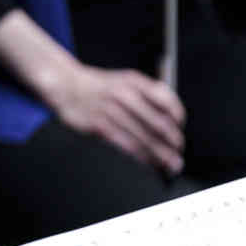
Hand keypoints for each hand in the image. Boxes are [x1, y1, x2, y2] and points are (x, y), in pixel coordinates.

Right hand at [45, 61, 186, 173]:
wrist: (65, 85)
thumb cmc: (99, 87)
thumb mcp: (125, 81)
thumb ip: (149, 95)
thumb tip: (172, 121)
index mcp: (134, 81)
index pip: (166, 100)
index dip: (178, 118)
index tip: (180, 130)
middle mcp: (124, 94)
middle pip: (157, 123)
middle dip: (173, 142)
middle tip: (179, 154)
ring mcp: (111, 110)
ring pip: (144, 138)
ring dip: (161, 155)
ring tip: (171, 165)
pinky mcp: (99, 125)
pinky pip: (126, 145)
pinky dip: (141, 157)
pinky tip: (149, 164)